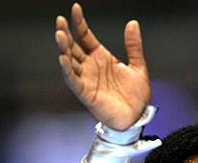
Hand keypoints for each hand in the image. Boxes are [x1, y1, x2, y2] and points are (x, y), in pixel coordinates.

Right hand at [55, 3, 150, 129]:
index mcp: (101, 58)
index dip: (79, 23)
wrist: (137, 117)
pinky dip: (67, 70)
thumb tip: (133, 23)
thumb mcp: (138, 66)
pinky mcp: (86, 93)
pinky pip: (73, 80)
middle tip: (60, 20)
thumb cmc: (136, 95)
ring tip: (60, 34)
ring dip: (64, 48)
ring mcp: (87, 79)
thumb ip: (134, 46)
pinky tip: (63, 58)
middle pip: (73, 46)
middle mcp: (91, 67)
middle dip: (66, 33)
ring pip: (70, 61)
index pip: (85, 36)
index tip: (75, 8)